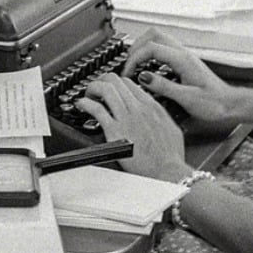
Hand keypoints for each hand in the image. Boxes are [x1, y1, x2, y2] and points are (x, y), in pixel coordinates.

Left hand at [74, 73, 189, 181]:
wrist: (168, 171)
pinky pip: (96, 109)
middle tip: (96, 89)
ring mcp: (126, 118)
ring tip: (88, 95)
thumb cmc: (171, 157)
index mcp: (151, 106)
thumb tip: (156, 113)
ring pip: (105, 89)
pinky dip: (85, 103)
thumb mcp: (171, 129)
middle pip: (115, 80)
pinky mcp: (115, 131)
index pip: (128, 83)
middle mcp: (138, 107)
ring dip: (92, 88)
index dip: (116, 84)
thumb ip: (161, 117)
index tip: (110, 89)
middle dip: (102, 81)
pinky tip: (81, 105)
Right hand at [121, 29, 240, 127]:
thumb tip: (143, 77)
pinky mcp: (184, 62)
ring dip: (143, 47)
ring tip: (134, 64)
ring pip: (158, 38)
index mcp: (182, 60)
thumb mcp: (186, 98)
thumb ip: (163, 86)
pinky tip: (148, 68)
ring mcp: (184, 56)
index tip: (127, 73)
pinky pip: (163, 49)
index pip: (151, 47)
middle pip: (153, 34)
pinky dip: (151, 54)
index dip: (134, 58)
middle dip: (136, 46)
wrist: (230, 105)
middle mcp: (183, 54)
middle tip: (128, 64)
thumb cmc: (214, 103)